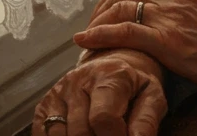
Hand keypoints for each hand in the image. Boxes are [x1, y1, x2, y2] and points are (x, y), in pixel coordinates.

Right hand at [33, 50, 165, 135]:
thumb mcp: (151, 96)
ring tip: (97, 134)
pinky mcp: (44, 105)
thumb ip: (146, 120)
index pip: (103, 118)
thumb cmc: (135, 86)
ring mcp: (59, 91)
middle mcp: (80, 79)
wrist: (113, 67)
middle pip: (80, 132)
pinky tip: (81, 135)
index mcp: (111, 74)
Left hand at [73, 0, 196, 104]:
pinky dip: (98, 35)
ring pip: (119, 8)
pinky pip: (121, 32)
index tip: (109, 8)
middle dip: (103, 6)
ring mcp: (173, 12)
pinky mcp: (168, 40)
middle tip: (92, 23)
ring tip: (87, 36)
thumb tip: (184, 16)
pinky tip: (84, 43)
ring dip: (97, 22)